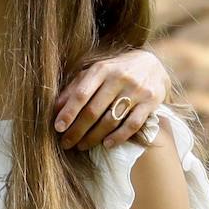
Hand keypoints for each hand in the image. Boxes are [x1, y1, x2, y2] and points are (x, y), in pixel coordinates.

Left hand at [53, 49, 167, 150]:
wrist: (153, 63)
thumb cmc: (115, 70)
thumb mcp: (94, 72)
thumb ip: (75, 88)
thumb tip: (55, 108)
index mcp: (100, 70)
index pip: (81, 94)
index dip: (68, 112)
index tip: (58, 128)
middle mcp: (118, 79)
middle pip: (94, 110)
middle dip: (77, 130)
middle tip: (66, 143)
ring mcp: (136, 91)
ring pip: (111, 120)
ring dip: (94, 137)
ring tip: (82, 146)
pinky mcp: (150, 102)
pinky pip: (133, 124)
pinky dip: (118, 137)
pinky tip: (106, 144)